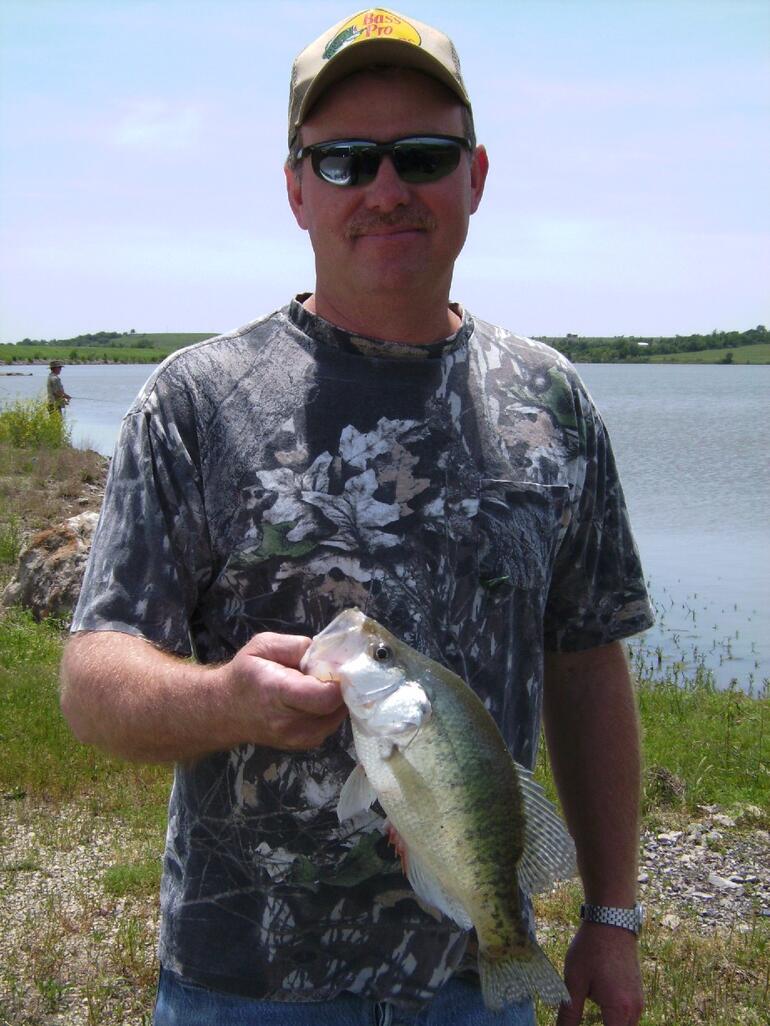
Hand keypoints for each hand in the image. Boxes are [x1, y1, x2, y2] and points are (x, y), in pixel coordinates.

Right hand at [223, 632, 346, 750]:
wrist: (224, 710)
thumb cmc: (245, 674)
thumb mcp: (264, 645)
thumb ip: (296, 645)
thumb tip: (324, 653)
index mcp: (278, 693)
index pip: (324, 696)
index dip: (337, 680)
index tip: (333, 666)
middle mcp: (288, 722)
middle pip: (335, 707)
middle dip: (338, 687)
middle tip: (327, 674)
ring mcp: (296, 738)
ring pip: (336, 718)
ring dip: (335, 701)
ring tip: (318, 686)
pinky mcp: (303, 745)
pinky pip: (329, 726)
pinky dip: (329, 712)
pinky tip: (315, 700)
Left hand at [556, 923, 642, 1025]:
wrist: (612, 920)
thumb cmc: (590, 948)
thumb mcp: (574, 981)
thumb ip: (569, 1013)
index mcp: (619, 1010)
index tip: (581, 1024)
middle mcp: (634, 1010)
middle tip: (581, 1019)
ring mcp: (639, 1002)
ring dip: (609, 1025)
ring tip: (591, 1014)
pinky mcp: (638, 994)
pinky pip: (629, 1017)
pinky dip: (615, 1018)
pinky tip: (599, 1006)